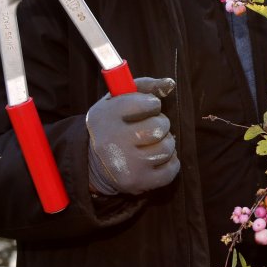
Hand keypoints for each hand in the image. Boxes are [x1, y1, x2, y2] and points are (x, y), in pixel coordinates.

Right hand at [86, 76, 180, 195]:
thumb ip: (144, 86)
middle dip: (160, 125)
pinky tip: (155, 159)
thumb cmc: (114, 124)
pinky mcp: (137, 182)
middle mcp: (112, 142)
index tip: (147, 108)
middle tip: (149, 128)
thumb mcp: (118, 100)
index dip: (152, 104)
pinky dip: (170, 163)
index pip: (149, 103)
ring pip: (167, 148)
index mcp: (105, 117)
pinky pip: (172, 169)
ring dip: (165, 144)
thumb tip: (170, 84)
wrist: (94, 163)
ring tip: (150, 144)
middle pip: (160, 127)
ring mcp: (125, 164)